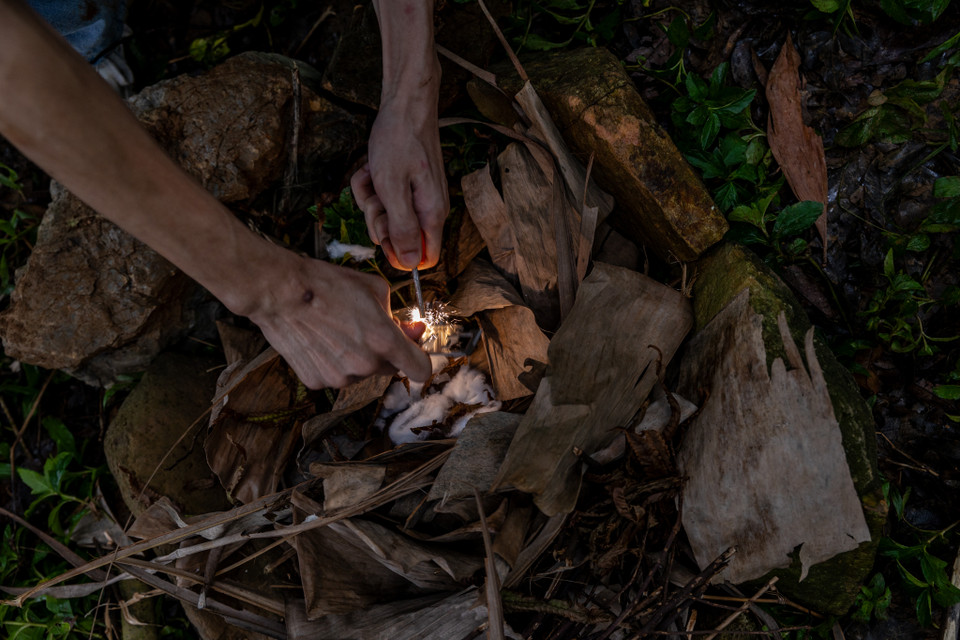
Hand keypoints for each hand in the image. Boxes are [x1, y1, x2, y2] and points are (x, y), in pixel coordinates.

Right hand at [242, 247, 430, 388]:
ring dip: (357, 357)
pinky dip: (332, 362)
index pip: (421, 370)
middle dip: (385, 352)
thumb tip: (411, 331)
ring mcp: (339, 377)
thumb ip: (398, 316)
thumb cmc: (328, 284)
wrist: (280, 292)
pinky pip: (335, 374)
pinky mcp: (316, 382)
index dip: (419, 358)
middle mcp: (365, 365)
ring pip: (360, 372)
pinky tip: (319, 340)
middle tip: (367, 328)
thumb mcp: (375, 289)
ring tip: (335, 329)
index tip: (411, 349)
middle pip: (389, 369)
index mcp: (384, 341)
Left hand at [351, 97, 447, 270]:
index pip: (424, 258)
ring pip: (387, 217)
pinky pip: (383, 198)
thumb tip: (409, 264)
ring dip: (371, 199)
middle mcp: (428, 209)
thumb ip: (402, 228)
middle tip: (376, 198)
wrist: (405, 104)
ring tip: (373, 176)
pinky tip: (371, 168)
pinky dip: (372, 184)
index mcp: (431, 214)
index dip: (400, 254)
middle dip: (379, 221)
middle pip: (401, 239)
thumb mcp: (393, 188)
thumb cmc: (399, 141)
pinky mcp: (406, 184)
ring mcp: (417, 196)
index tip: (382, 235)